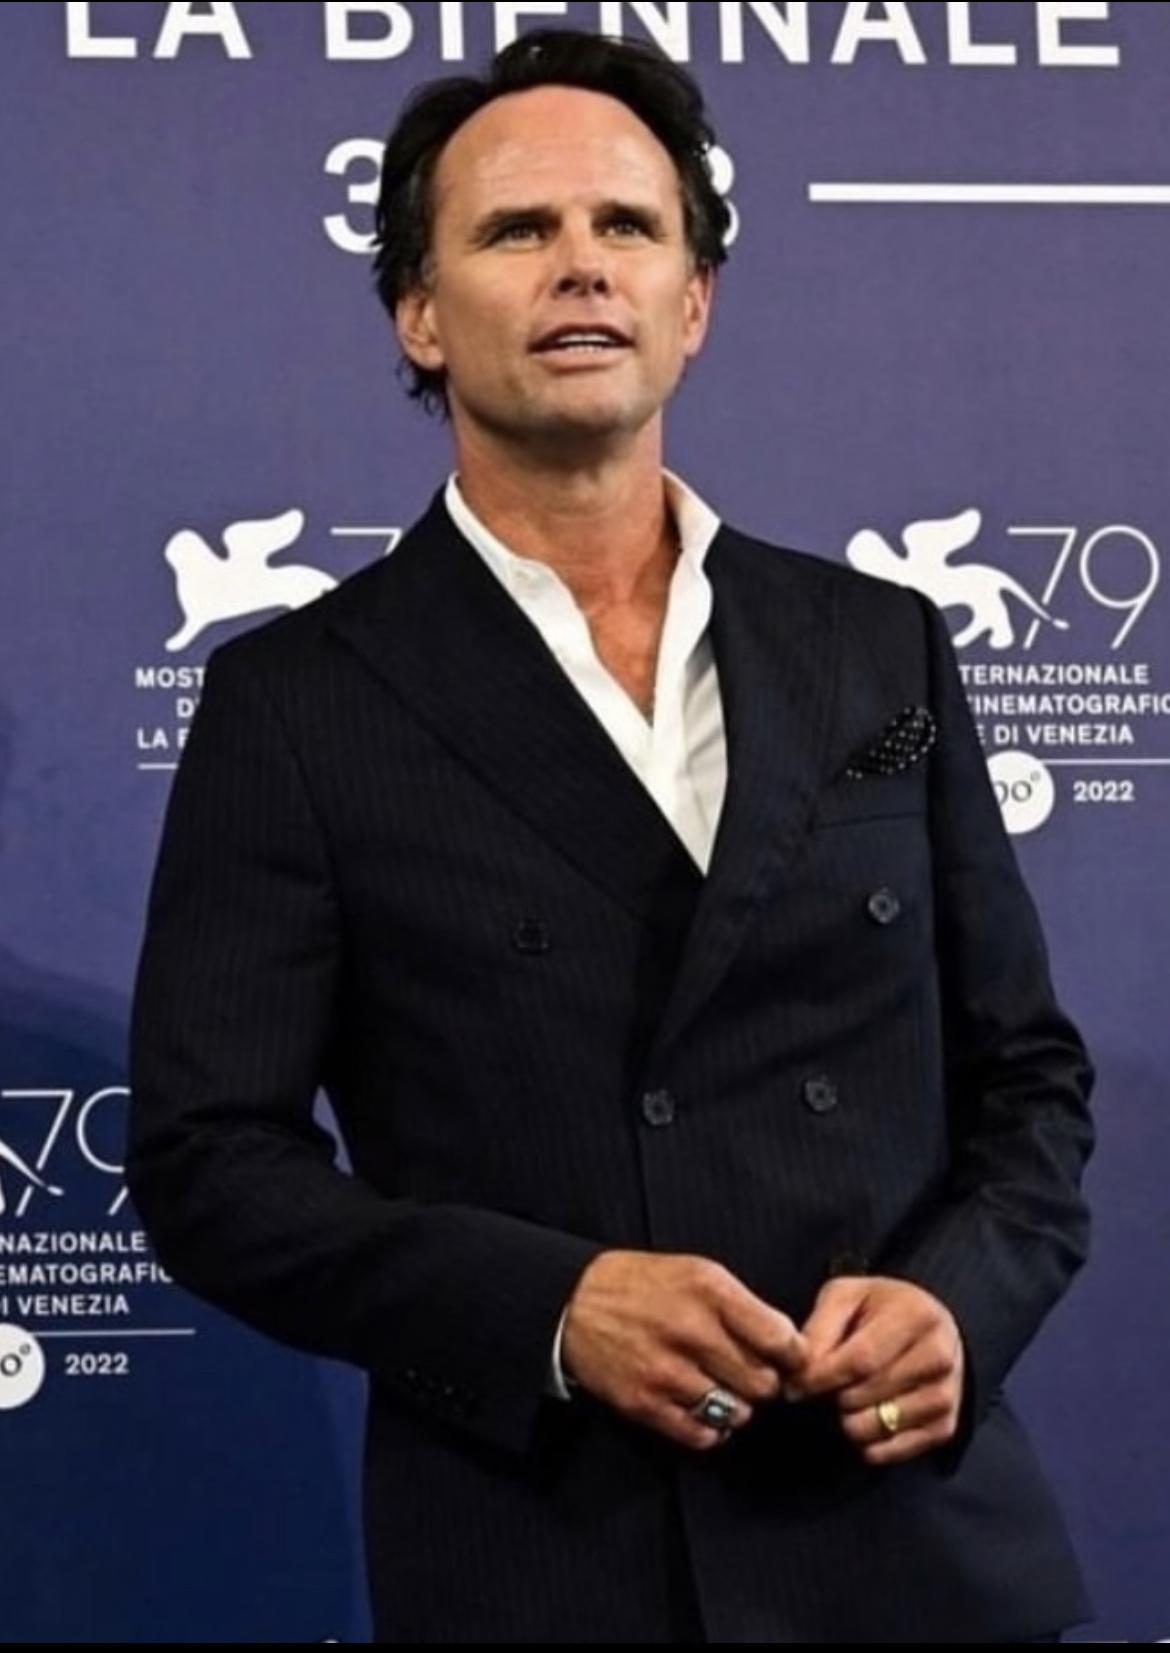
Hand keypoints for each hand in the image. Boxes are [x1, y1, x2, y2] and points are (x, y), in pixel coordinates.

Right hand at [561, 1250, 806, 1450]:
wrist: (574, 1302)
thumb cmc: (643, 1284)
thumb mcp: (697, 1271)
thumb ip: (742, 1306)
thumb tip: (788, 1345)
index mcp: (709, 1290)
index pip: (779, 1338)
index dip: (794, 1355)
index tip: (791, 1360)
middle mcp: (691, 1330)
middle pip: (763, 1383)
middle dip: (765, 1383)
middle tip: (751, 1374)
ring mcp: (667, 1371)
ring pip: (737, 1412)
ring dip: (737, 1406)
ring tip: (722, 1388)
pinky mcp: (645, 1404)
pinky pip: (703, 1435)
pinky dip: (711, 1428)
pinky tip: (702, 1407)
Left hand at [786, 1275, 964, 1465]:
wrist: (932, 1326)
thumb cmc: (880, 1308)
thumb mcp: (846, 1296)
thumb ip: (820, 1328)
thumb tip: (800, 1370)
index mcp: (916, 1316)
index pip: (860, 1361)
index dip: (820, 1378)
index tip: (793, 1386)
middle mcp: (939, 1358)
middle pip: (862, 1397)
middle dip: (830, 1396)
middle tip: (824, 1384)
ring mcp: (945, 1396)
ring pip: (872, 1429)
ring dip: (846, 1419)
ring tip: (849, 1395)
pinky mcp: (944, 1428)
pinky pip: (886, 1452)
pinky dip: (865, 1441)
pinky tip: (866, 1413)